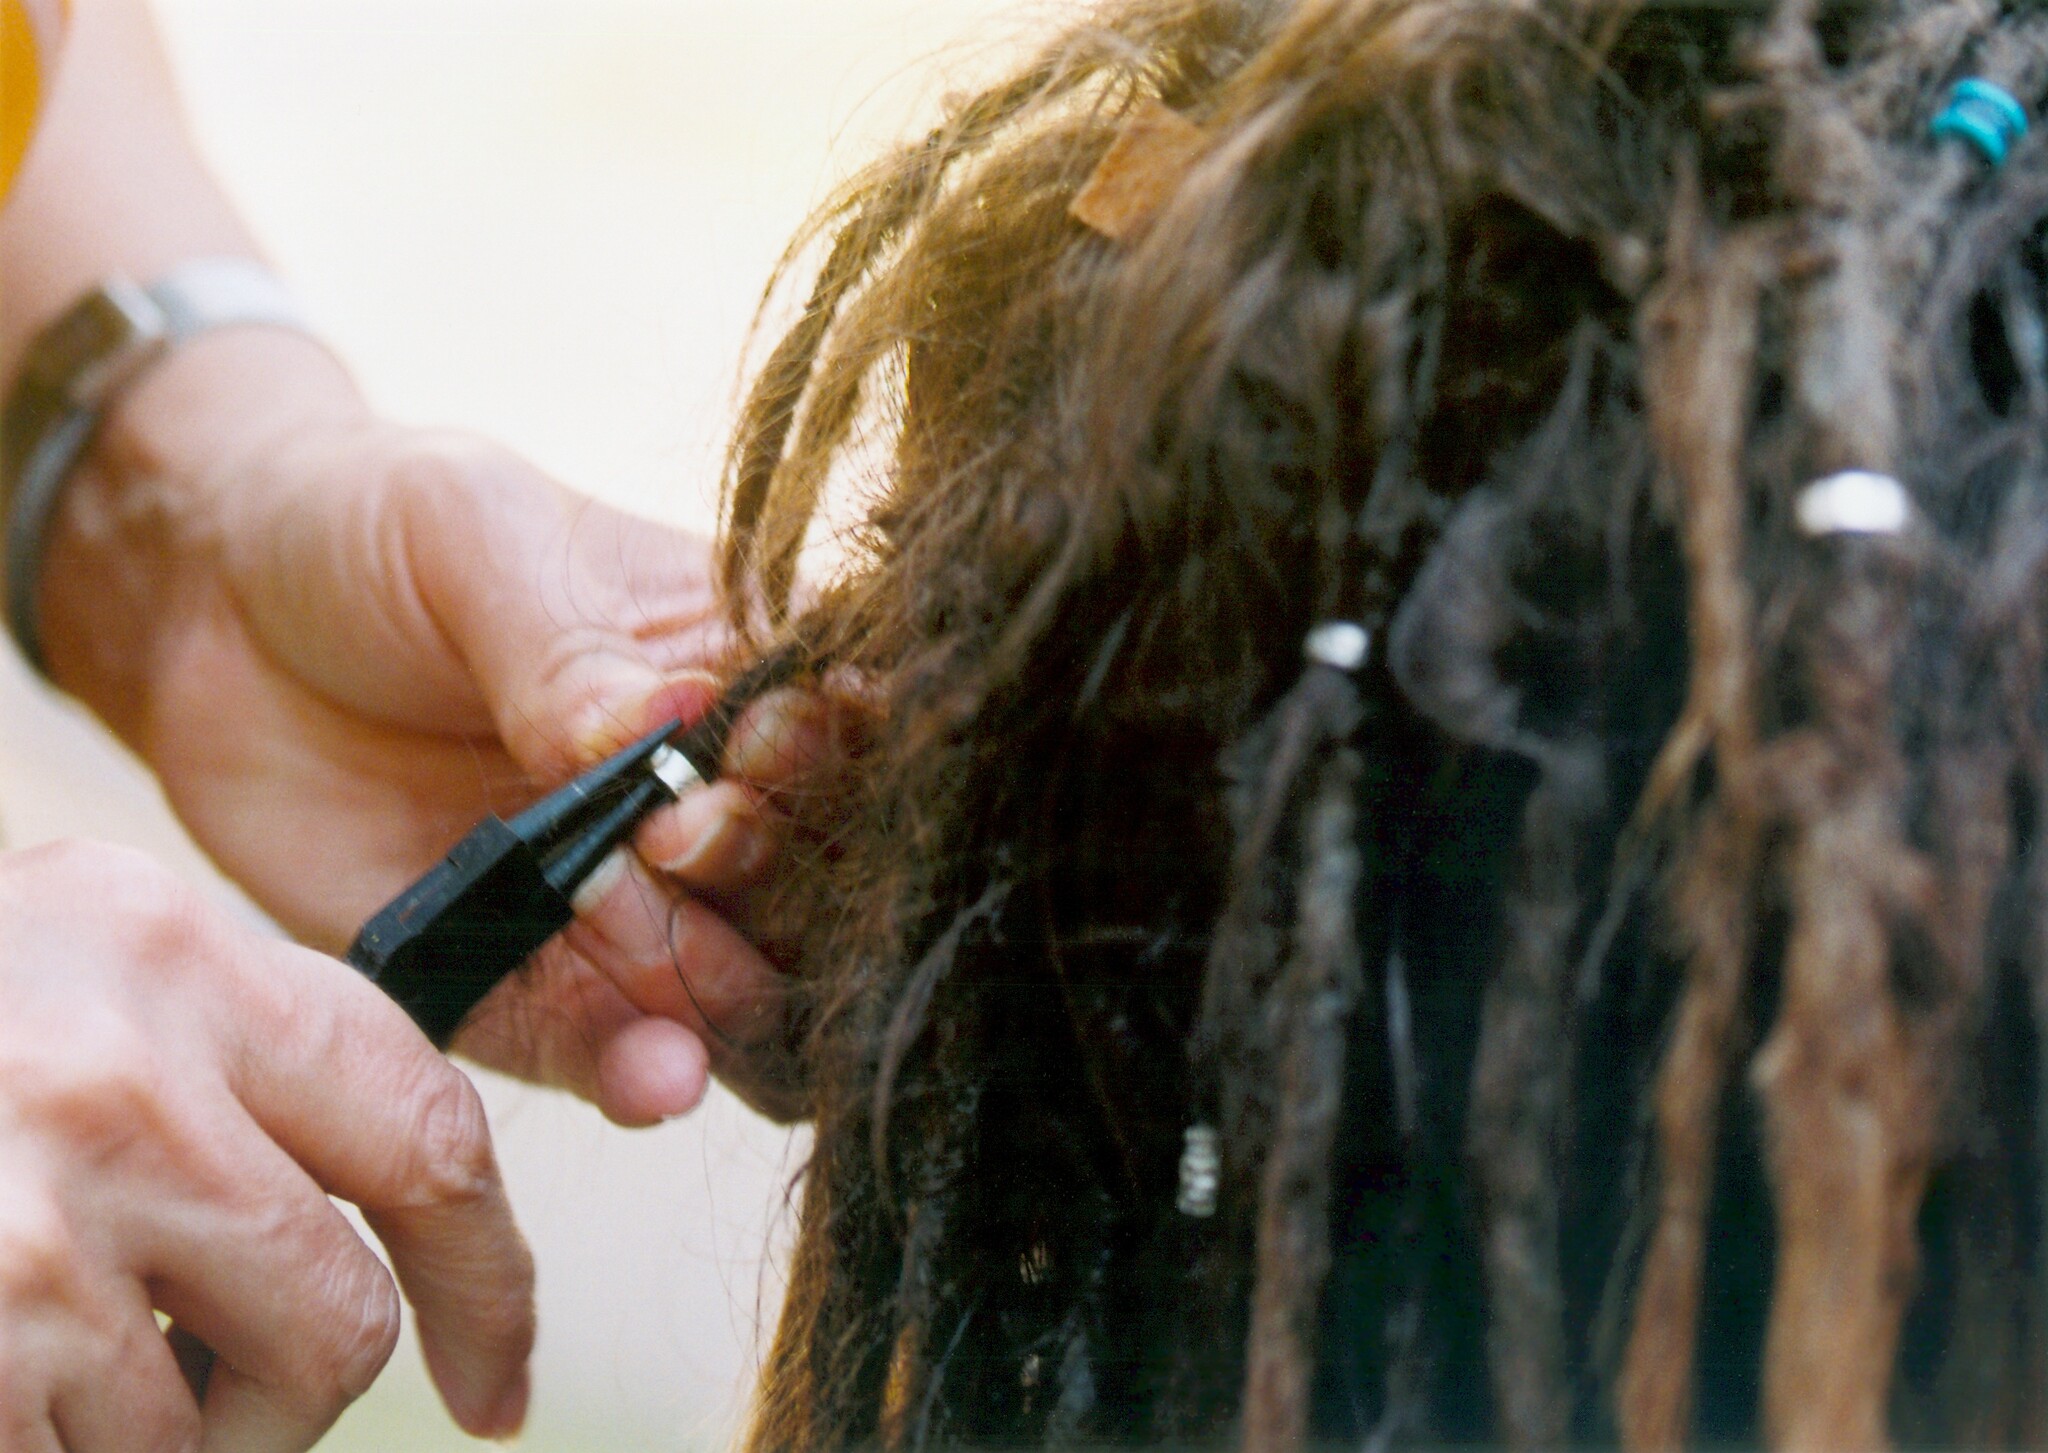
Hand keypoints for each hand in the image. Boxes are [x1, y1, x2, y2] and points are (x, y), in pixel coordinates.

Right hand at [0, 838, 532, 1449]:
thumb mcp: (83, 976)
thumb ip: (242, 1070)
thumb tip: (394, 1239)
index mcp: (176, 952)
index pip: (430, 1135)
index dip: (489, 1279)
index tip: (494, 1371)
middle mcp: (118, 1077)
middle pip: (339, 1318)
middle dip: (283, 1390)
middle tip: (192, 1378)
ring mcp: (23, 1232)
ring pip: (203, 1432)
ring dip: (146, 1437)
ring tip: (34, 1348)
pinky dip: (61, 1451)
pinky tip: (4, 1373)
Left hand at [38, 329, 797, 1124]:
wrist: (209, 610)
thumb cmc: (370, 533)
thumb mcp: (472, 535)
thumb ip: (566, 647)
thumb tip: (670, 725)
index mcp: (728, 669)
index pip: (843, 731)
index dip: (825, 760)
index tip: (755, 749)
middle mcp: (702, 797)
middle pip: (813, 881)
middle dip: (776, 887)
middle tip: (678, 844)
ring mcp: (623, 901)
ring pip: (746, 992)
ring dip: (735, 1003)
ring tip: (685, 989)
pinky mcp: (524, 984)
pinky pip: (611, 1052)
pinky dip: (646, 1075)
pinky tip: (658, 1075)